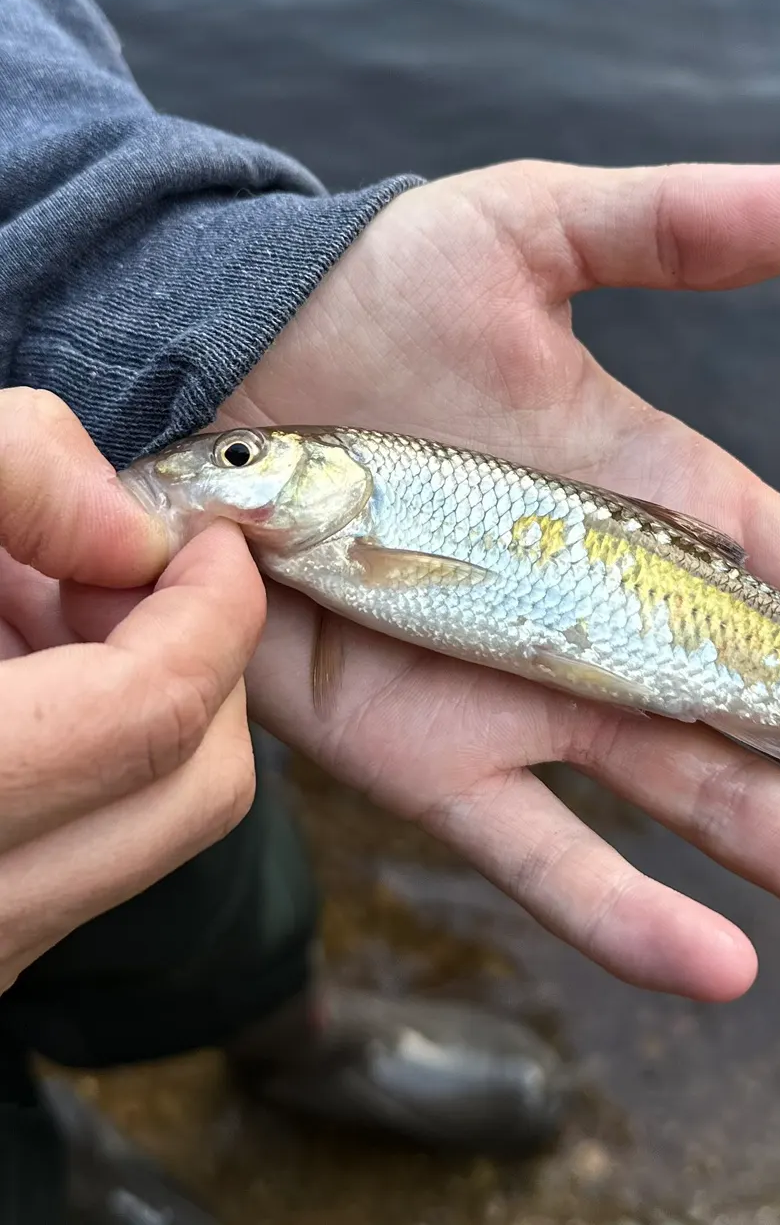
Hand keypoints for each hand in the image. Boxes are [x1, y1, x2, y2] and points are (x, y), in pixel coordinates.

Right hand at [0, 390, 264, 993]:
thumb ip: (10, 477)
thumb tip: (136, 532)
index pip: (156, 716)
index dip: (208, 611)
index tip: (209, 544)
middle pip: (196, 788)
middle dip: (199, 666)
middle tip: (133, 583)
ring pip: (158, 828)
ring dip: (149, 708)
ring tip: (55, 618)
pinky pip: (98, 853)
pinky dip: (102, 757)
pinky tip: (29, 673)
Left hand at [223, 159, 779, 998]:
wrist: (209, 375)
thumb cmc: (370, 298)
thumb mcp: (537, 231)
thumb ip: (689, 224)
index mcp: (690, 518)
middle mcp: (649, 629)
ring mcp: (555, 703)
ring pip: (733, 815)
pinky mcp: (443, 757)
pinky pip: (547, 853)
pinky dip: (628, 919)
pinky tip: (730, 974)